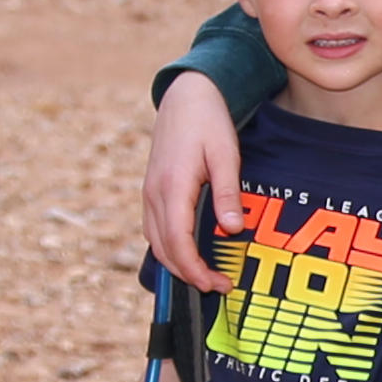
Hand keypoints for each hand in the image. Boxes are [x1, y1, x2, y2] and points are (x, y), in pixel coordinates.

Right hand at [144, 74, 245, 292]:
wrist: (186, 96)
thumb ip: (227, 194)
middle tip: (218, 286)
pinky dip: (169, 247)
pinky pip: (155, 227)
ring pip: (155, 240)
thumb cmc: (209, 122)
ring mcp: (149, 192)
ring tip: (206, 275)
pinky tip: (189, 252)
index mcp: (172, 187)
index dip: (194, 270)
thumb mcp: (226, 155)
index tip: (216, 285)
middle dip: (188, 274)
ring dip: (177, 263)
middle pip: (163, 248)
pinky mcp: (152, 189)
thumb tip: (233, 230)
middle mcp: (154, 193)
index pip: (177, 242)